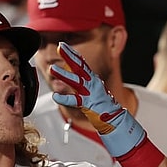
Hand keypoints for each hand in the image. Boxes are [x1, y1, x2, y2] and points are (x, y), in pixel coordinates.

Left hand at [50, 42, 144, 156]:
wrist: (113, 120)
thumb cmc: (102, 106)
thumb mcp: (90, 91)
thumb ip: (80, 83)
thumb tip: (66, 78)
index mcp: (92, 80)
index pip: (82, 64)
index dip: (73, 54)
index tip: (64, 46)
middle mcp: (92, 83)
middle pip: (80, 67)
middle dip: (70, 56)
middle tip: (61, 47)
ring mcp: (90, 93)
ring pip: (76, 81)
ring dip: (64, 75)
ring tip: (52, 69)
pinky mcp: (89, 104)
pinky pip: (75, 101)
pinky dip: (65, 99)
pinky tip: (56, 96)